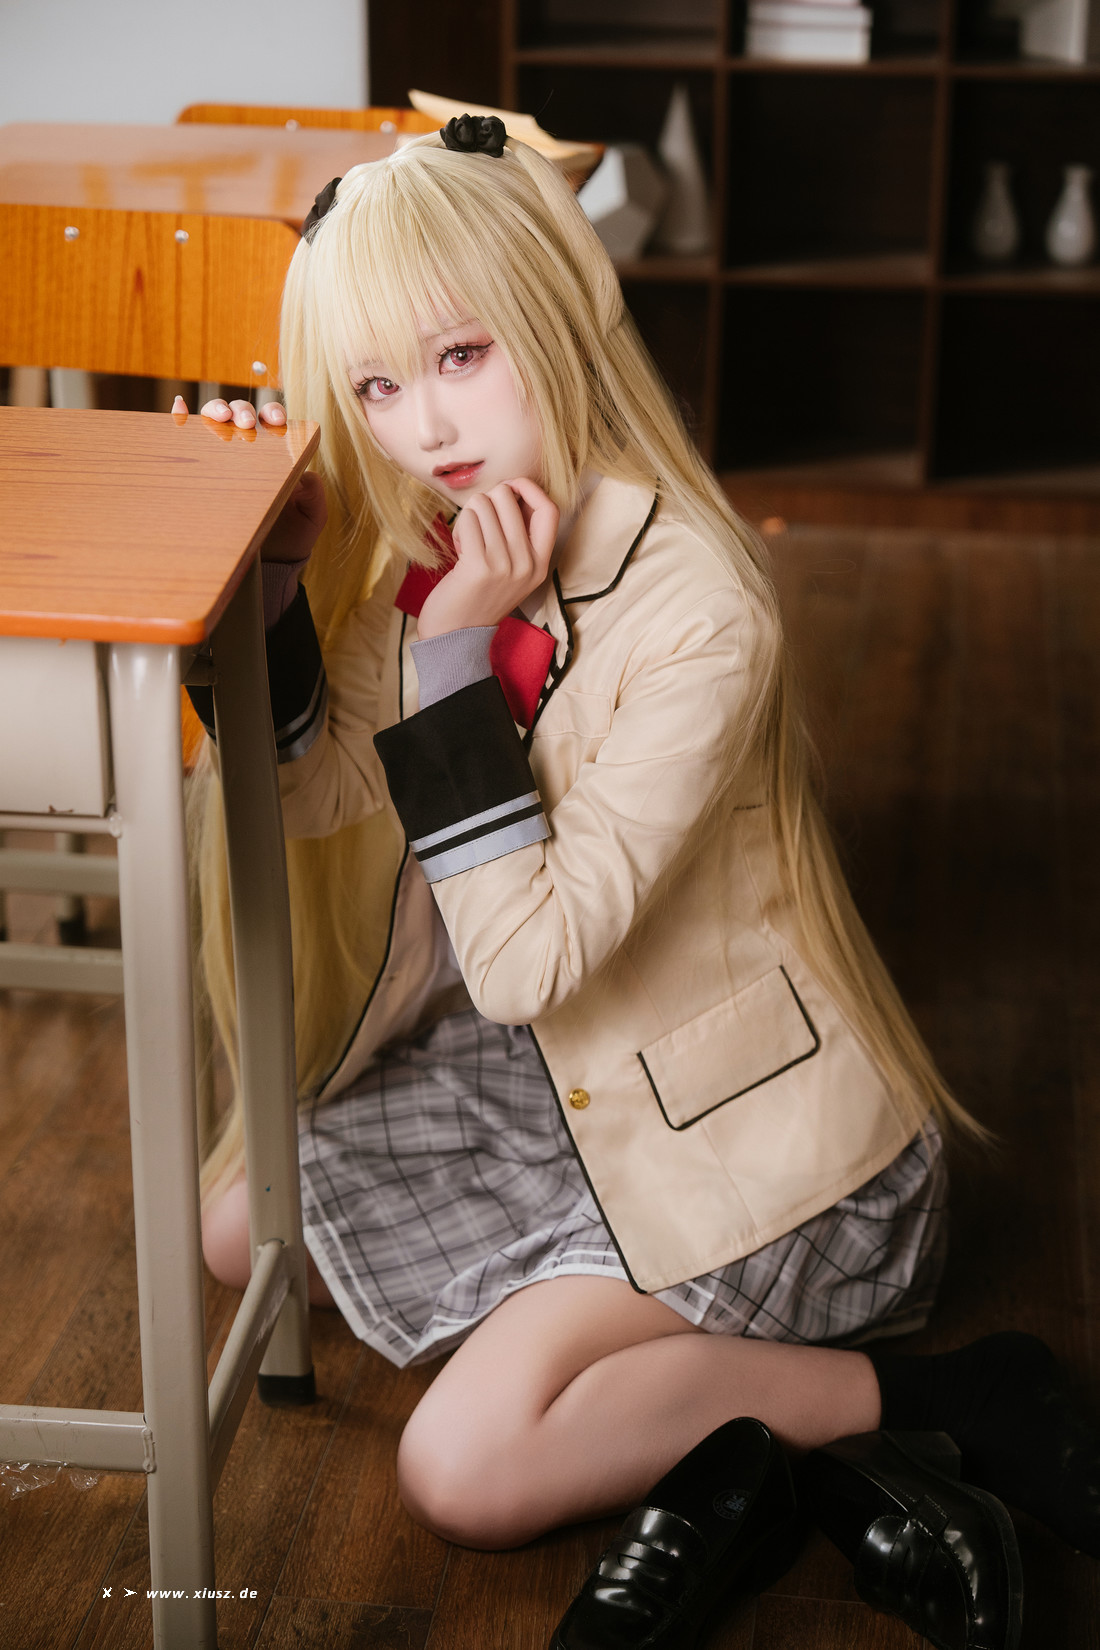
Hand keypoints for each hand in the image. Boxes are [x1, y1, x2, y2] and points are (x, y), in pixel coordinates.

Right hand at [172, 395, 326, 563]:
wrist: (265, 563)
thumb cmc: (290, 537)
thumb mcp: (311, 519)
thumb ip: (315, 497)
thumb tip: (309, 476)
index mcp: (276, 453)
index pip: (272, 422)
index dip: (272, 414)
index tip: (276, 422)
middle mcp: (248, 449)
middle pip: (241, 414)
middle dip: (242, 410)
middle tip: (246, 423)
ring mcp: (222, 458)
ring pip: (215, 421)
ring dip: (215, 410)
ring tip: (221, 418)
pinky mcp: (200, 471)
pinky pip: (188, 440)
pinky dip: (181, 419)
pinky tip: (179, 410)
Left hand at [417, 478, 558, 640]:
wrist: (455, 634)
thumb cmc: (477, 595)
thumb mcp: (512, 570)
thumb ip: (518, 536)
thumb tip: (510, 489)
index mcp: (540, 564)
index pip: (550, 510)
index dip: (529, 489)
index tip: (510, 489)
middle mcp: (527, 565)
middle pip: (508, 497)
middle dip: (486, 501)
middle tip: (478, 525)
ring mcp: (504, 566)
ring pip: (483, 504)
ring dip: (469, 517)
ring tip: (468, 542)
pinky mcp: (479, 567)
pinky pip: (467, 520)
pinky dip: (459, 528)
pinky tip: (459, 549)